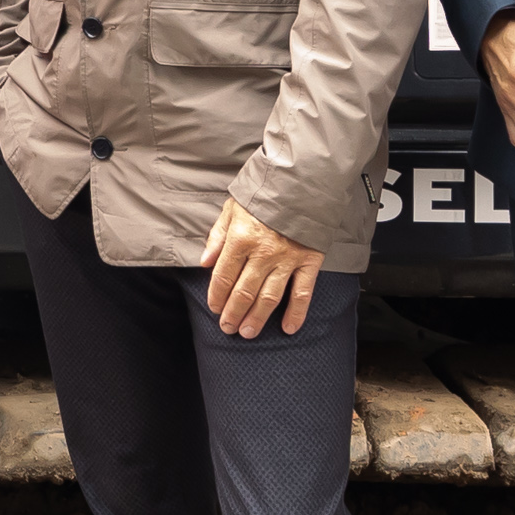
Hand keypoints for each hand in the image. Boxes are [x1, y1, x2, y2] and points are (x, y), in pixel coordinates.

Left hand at [202, 195, 325, 337]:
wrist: (301, 182)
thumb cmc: (264, 194)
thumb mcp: (232, 208)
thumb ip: (217, 236)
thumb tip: (205, 261)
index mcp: (241, 238)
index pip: (223, 275)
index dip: (216, 296)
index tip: (214, 308)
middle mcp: (263, 252)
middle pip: (244, 291)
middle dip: (233, 313)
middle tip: (227, 328)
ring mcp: (288, 259)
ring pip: (269, 297)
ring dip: (257, 318)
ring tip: (247, 332)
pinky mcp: (309, 261)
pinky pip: (303, 292)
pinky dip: (297, 313)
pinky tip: (289, 328)